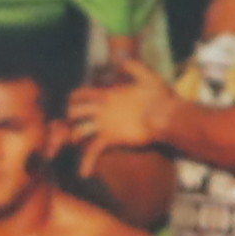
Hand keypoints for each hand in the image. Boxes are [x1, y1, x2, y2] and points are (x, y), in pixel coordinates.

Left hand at [66, 71, 181, 161]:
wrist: (166, 115)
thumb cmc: (160, 97)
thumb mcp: (147, 76)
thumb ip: (132, 67)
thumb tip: (121, 62)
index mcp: (108, 94)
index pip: (81, 94)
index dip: (74, 99)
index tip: (73, 105)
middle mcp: (101, 108)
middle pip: (73, 112)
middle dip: (69, 120)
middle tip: (72, 127)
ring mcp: (104, 124)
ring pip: (77, 131)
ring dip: (74, 140)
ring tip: (77, 148)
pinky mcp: (110, 138)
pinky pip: (93, 151)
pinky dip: (87, 163)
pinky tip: (84, 173)